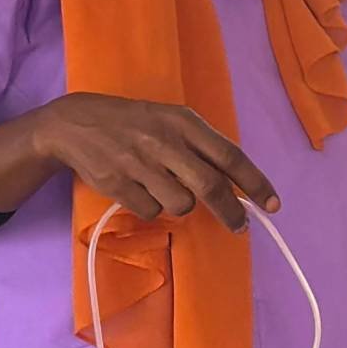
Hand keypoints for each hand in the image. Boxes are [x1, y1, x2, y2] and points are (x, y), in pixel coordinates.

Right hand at [34, 93, 277, 233]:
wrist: (73, 124)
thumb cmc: (133, 123)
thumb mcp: (170, 120)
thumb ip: (200, 147)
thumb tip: (236, 184)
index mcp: (183, 122)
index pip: (229, 155)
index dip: (255, 183)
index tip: (273, 205)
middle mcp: (163, 141)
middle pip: (210, 186)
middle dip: (231, 212)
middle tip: (241, 227)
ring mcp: (139, 163)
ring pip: (181, 204)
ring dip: (181, 206)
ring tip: (163, 188)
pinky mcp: (117, 184)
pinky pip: (151, 211)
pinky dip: (151, 208)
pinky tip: (138, 189)